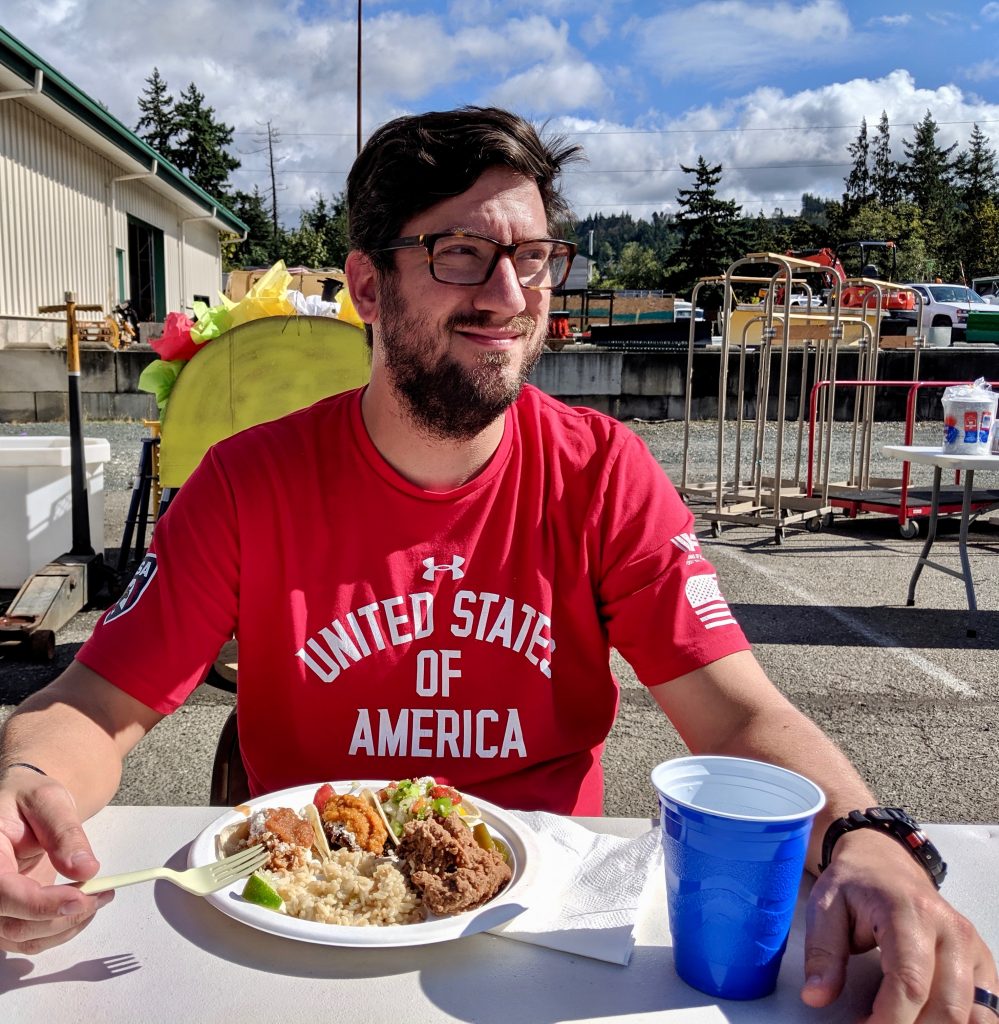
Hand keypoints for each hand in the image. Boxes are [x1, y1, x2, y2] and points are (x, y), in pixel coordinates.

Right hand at [0, 766, 112, 953]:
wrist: (22, 808)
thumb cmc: (29, 798)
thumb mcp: (49, 801)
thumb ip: (65, 833)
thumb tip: (86, 869)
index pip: (2, 893)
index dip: (40, 904)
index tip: (79, 898)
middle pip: (12, 923)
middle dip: (62, 915)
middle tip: (103, 894)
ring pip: (21, 937)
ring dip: (65, 926)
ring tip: (100, 897)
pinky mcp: (6, 915)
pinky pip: (28, 937)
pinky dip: (59, 929)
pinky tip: (84, 908)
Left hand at [801, 829, 997, 1021]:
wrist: (883, 860)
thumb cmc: (855, 883)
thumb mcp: (825, 904)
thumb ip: (822, 952)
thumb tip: (816, 995)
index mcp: (910, 912)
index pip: (910, 982)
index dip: (889, 1020)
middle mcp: (951, 930)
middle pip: (947, 1008)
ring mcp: (972, 948)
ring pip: (971, 1016)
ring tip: (897, 1022)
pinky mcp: (981, 963)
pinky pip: (987, 1011)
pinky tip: (928, 1021)